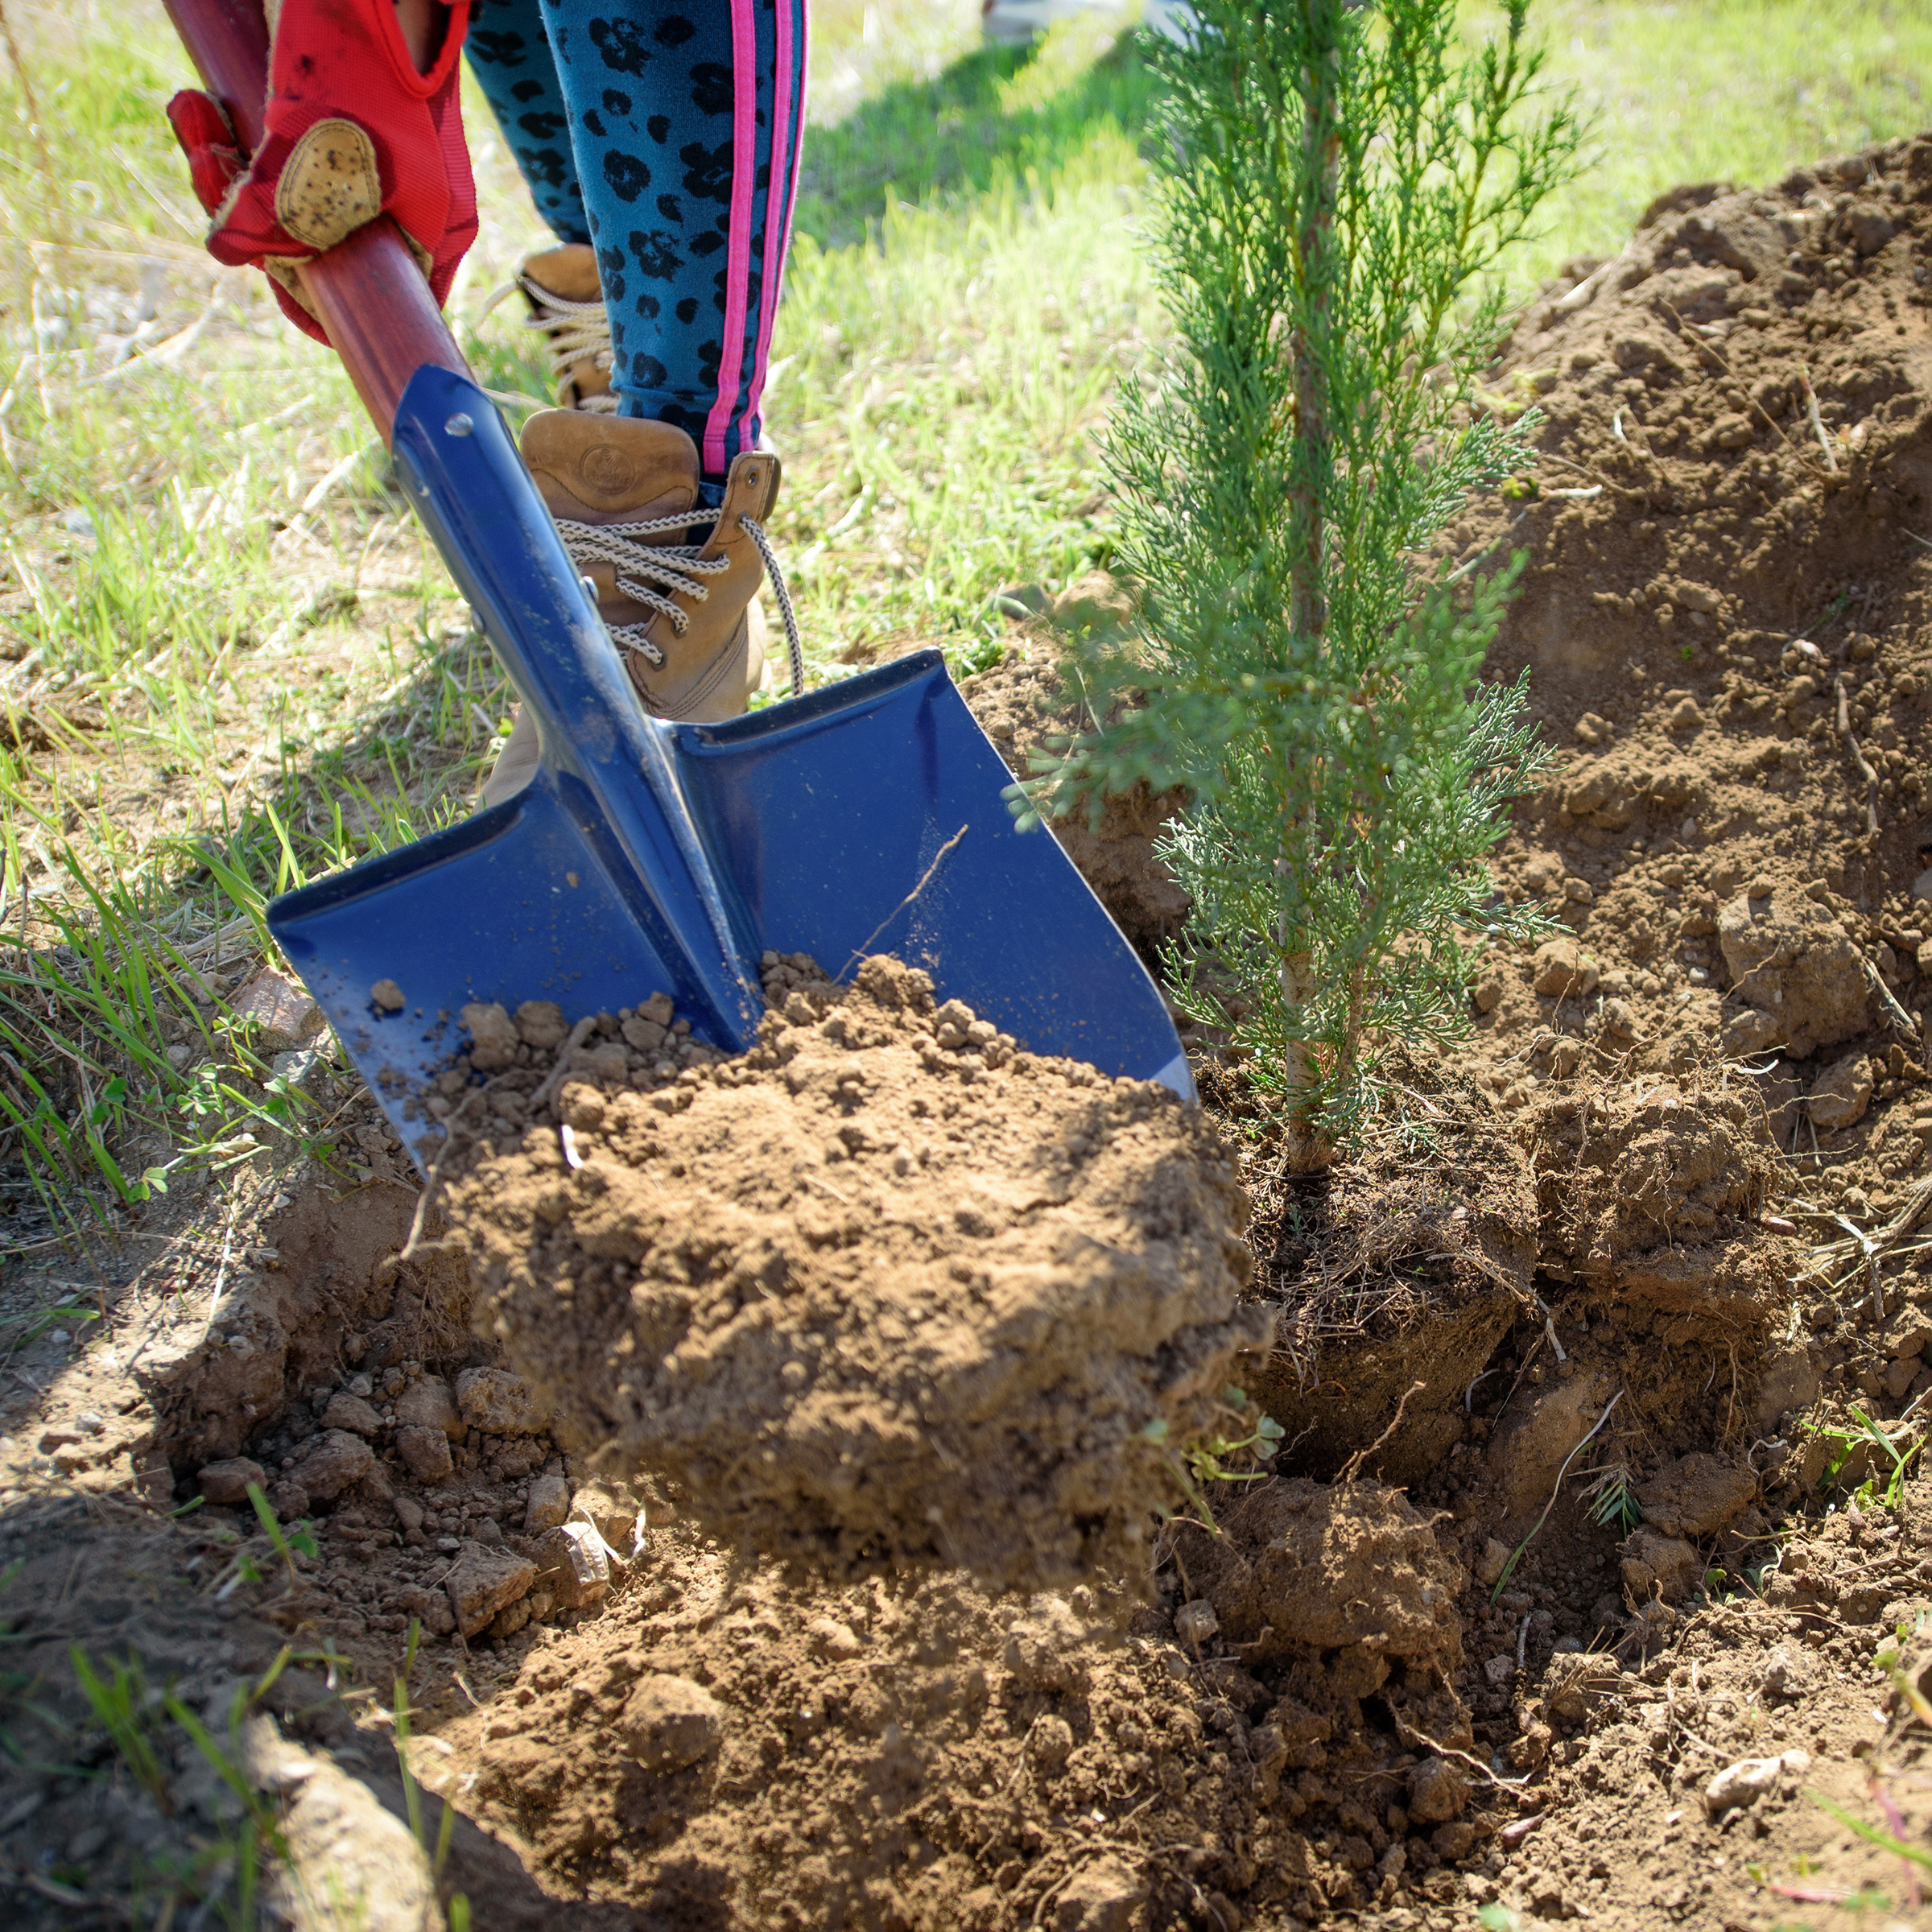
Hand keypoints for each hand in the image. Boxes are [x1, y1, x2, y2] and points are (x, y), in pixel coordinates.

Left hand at [167, 0, 475, 344]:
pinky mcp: (334, 129)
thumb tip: (229, 248)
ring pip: (288, 204)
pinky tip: (200, 105)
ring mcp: (372, 168)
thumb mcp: (310, 151)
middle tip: (209, 164)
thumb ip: (273, 216)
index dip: (313, 299)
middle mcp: (406, 208)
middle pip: (319, 252)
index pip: (379, 305)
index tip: (265, 269)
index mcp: (430, 231)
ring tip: (194, 114)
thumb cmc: (361, 59)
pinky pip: (278, 162)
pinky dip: (236, 139)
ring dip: (228, 168)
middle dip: (250, 216)